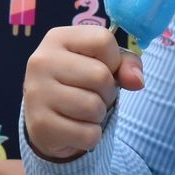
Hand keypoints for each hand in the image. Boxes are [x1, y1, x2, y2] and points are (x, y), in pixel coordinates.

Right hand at [22, 25, 143, 160]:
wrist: (45, 119)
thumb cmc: (78, 84)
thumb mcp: (102, 64)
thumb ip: (126, 64)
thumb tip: (137, 81)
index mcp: (56, 38)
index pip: (103, 40)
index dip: (113, 60)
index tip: (99, 69)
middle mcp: (41, 61)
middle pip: (100, 76)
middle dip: (107, 92)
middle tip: (91, 95)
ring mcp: (37, 93)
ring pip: (93, 107)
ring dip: (98, 115)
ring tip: (82, 112)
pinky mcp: (40, 125)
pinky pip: (88, 134)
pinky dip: (90, 136)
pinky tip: (75, 128)